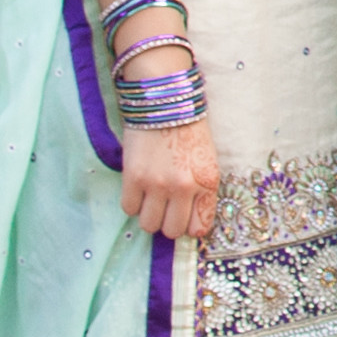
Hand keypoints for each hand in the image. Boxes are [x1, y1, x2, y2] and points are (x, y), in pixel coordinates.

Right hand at [117, 116, 221, 242]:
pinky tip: (138, 188)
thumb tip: (191, 223)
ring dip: (148, 214)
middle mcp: (184, 188)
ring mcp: (158, 184)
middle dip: (167, 222)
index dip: (189, 226)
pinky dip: (132, 202)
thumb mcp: (207, 163)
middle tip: (165, 207)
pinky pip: (129, 208)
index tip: (183, 218)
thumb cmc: (189, 133)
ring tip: (150, 197)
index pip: (198, 228)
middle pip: (171, 231)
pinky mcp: (134, 177)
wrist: (165, 104)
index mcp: (206, 183)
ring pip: (148, 225)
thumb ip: (201, 193)